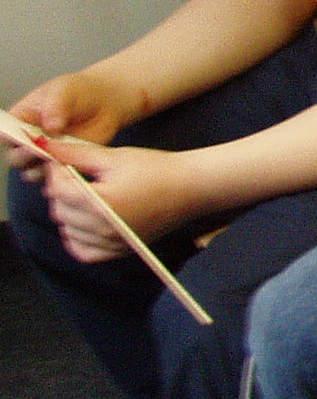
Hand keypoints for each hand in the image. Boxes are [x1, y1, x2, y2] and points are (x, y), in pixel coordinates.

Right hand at [11, 71, 144, 177]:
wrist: (104, 101)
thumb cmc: (77, 91)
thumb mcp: (64, 90)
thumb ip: (55, 106)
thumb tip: (51, 126)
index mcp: (21, 119)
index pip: (6, 133)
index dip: (10, 138)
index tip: (21, 138)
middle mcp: (29, 138)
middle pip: (16, 155)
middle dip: (24, 155)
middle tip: (38, 150)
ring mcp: (47, 152)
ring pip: (32, 169)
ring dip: (39, 168)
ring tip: (53, 159)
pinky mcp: (64, 161)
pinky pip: (56, 174)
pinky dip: (60, 174)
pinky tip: (67, 168)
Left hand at [41, 140, 204, 262]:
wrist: (192, 188)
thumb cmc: (156, 168)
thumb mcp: (115, 156)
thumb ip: (75, 154)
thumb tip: (42, 146)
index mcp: (101, 202)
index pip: (56, 189)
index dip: (56, 172)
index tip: (66, 162)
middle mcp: (103, 228)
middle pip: (58, 210)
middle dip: (62, 191)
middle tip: (79, 177)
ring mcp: (111, 243)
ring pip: (67, 230)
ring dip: (70, 213)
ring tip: (88, 196)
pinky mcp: (119, 250)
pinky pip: (83, 251)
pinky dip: (78, 238)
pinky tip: (87, 221)